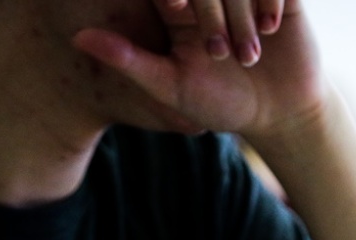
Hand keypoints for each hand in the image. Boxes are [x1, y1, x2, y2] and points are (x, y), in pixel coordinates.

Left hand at [74, 0, 328, 138]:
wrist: (278, 112)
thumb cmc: (218, 102)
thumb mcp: (170, 87)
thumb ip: (127, 61)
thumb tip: (77, 38)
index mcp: (176, 8)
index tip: (176, 9)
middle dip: (211, 14)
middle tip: (220, 53)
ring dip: (240, 15)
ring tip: (249, 58)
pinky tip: (272, 30)